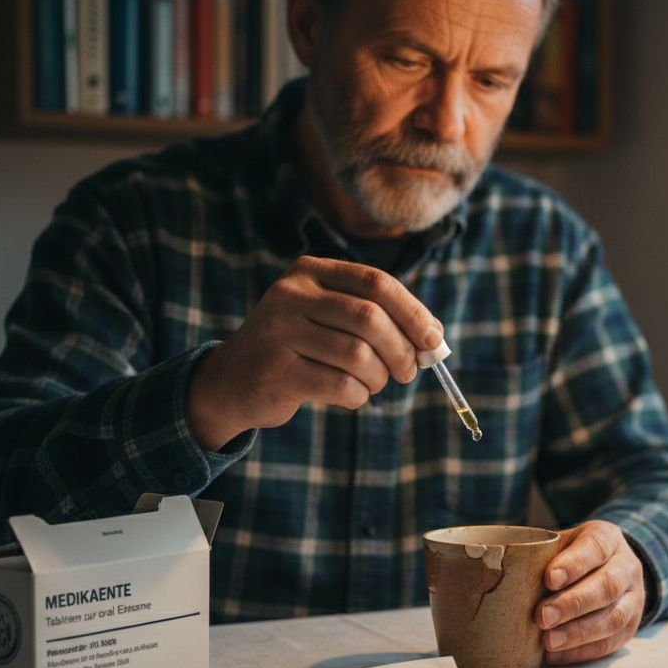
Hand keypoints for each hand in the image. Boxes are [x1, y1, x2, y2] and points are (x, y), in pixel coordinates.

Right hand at [187, 256, 442, 449]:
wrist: (232, 380)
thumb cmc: (299, 349)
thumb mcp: (330, 319)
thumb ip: (379, 319)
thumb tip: (435, 336)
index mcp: (311, 272)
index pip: (376, 282)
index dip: (412, 312)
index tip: (433, 339)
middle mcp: (291, 294)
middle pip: (370, 318)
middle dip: (401, 350)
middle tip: (408, 371)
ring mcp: (278, 331)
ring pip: (358, 355)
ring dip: (378, 377)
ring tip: (374, 384)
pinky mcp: (275, 370)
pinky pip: (340, 385)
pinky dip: (358, 396)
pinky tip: (352, 395)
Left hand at [534, 520, 645, 664]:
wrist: (606, 568)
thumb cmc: (570, 556)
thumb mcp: (559, 543)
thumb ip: (537, 554)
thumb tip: (491, 570)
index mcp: (608, 538)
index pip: (595, 547)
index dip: (574, 564)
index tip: (549, 579)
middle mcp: (627, 567)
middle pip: (607, 586)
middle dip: (573, 603)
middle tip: (542, 616)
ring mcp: (634, 599)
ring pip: (613, 618)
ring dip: (578, 632)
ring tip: (548, 641)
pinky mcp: (630, 628)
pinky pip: (609, 643)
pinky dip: (581, 651)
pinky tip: (556, 654)